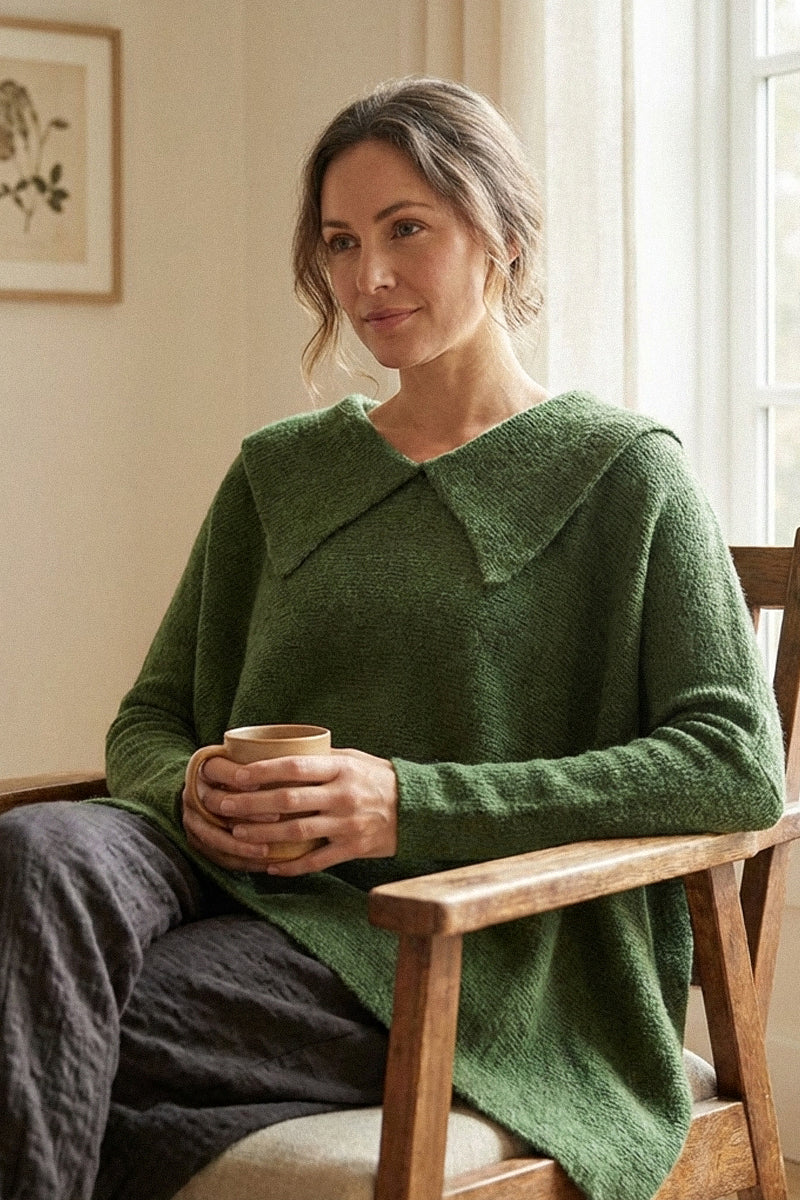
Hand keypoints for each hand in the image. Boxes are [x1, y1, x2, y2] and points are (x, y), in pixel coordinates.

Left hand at [181, 747, 397, 874]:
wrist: (418, 808)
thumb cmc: (380, 778)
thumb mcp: (353, 758)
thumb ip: (320, 758)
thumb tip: (279, 754)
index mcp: (340, 768)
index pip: (293, 766)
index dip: (261, 771)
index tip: (235, 775)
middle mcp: (341, 794)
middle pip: (287, 800)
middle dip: (250, 804)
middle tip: (224, 806)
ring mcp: (347, 823)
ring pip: (296, 832)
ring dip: (263, 835)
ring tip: (238, 835)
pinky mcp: (353, 848)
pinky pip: (316, 861)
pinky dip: (291, 866)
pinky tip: (270, 866)